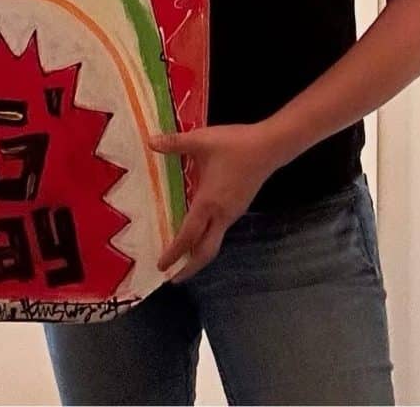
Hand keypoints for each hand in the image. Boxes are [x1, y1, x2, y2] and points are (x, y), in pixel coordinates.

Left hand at [149, 123, 278, 282]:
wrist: (269, 147)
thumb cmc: (234, 144)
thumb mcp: (201, 140)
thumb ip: (175, 143)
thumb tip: (150, 142)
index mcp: (208, 202)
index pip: (188, 236)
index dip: (174, 253)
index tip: (161, 266)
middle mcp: (221, 214)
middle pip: (206, 252)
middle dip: (189, 268)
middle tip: (172, 278)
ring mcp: (232, 213)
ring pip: (214, 242)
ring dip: (198, 254)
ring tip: (182, 258)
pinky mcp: (239, 207)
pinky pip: (220, 231)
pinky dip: (207, 239)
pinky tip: (199, 231)